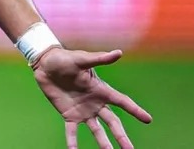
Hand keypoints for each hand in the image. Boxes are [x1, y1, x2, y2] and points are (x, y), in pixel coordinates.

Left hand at [34, 47, 151, 148]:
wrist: (45, 64)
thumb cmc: (65, 59)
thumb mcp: (82, 59)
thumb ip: (100, 59)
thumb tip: (119, 53)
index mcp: (101, 90)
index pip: (122, 102)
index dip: (135, 110)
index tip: (148, 120)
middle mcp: (95, 103)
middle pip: (113, 123)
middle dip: (122, 137)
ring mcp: (83, 111)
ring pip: (97, 131)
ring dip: (104, 143)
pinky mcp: (68, 115)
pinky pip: (72, 131)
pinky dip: (73, 142)